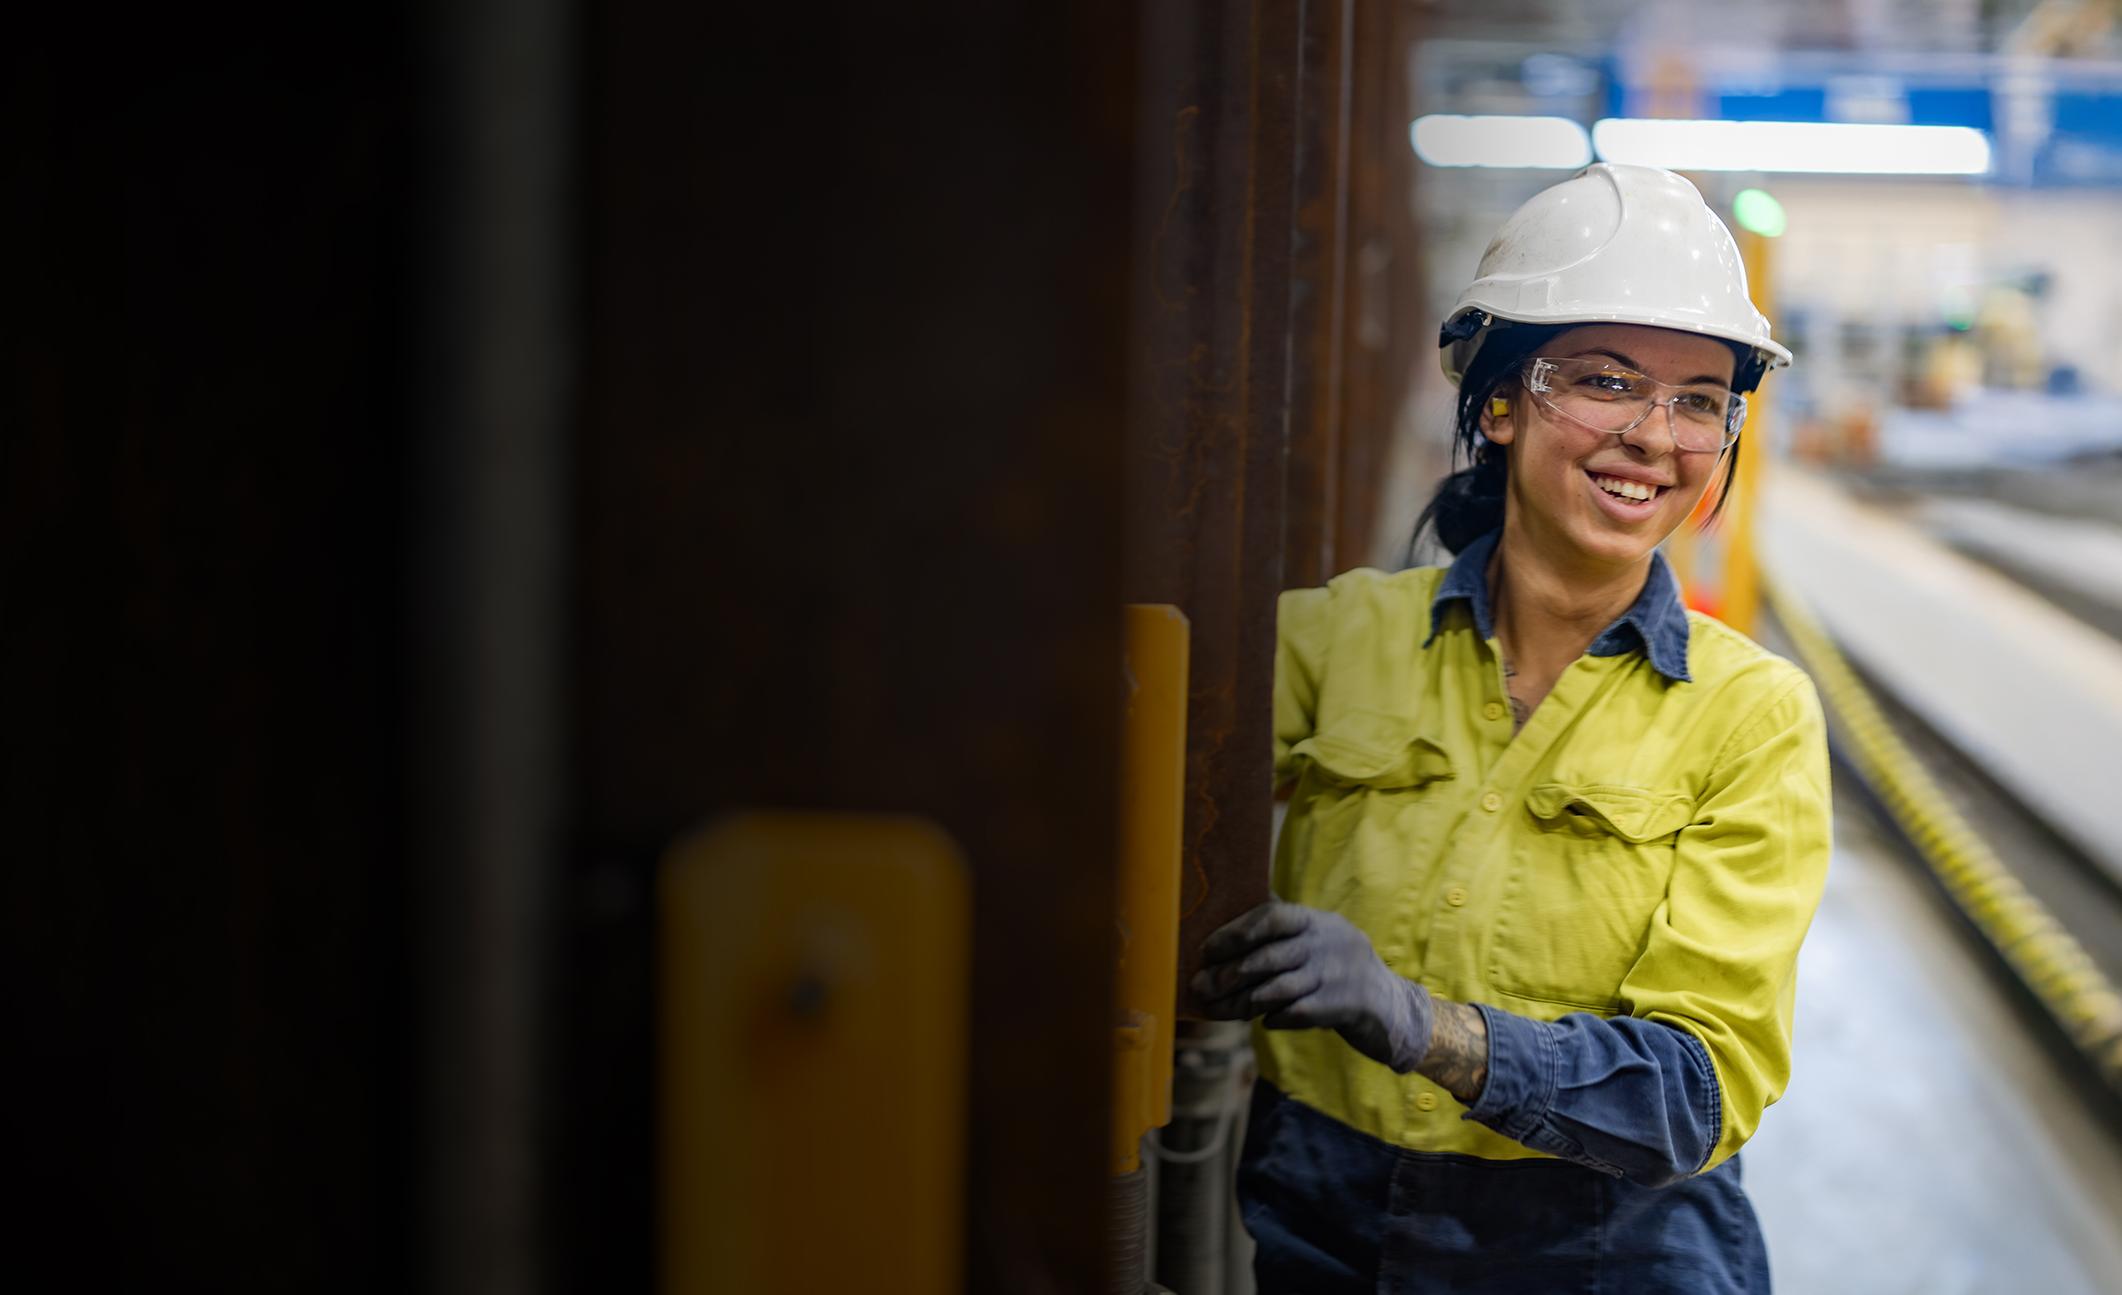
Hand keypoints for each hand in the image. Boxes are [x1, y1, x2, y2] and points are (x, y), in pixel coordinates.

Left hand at [1191, 901, 1433, 1072]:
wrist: (1392, 1009)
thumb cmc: (1339, 971)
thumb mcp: (1320, 940)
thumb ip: (1284, 928)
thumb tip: (1230, 915)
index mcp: (1318, 921)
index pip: (1271, 916)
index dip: (1235, 932)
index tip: (1206, 949)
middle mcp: (1329, 943)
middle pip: (1268, 957)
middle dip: (1228, 973)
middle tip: (1199, 986)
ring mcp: (1337, 975)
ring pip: (1277, 988)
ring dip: (1241, 1001)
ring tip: (1217, 1008)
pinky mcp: (1343, 1007)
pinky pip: (1297, 1013)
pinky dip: (1275, 1018)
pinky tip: (1260, 1021)